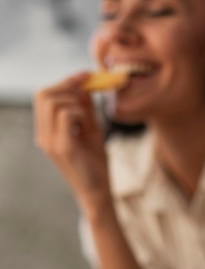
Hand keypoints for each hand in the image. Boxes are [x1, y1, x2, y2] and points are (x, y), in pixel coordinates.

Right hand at [35, 72, 111, 215]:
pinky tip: (87, 124)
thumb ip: (85, 109)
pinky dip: (80, 112)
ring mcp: (50, 142)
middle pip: (43, 94)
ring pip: (53, 101)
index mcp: (46, 131)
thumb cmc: (95, 164)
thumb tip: (85, 86)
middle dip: (68, 84)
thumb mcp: (90, 130)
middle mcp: (43, 135)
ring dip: (75, 100)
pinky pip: (66, 115)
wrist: (99, 192)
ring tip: (87, 115)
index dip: (65, 81)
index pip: (44, 96)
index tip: (87, 75)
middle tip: (90, 87)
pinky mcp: (63, 148)